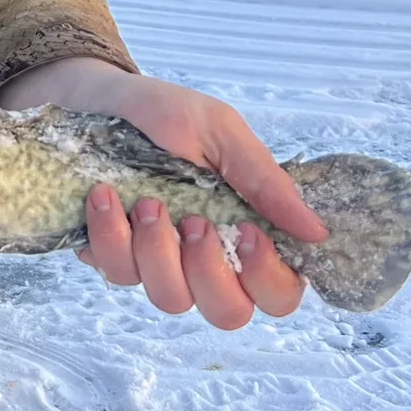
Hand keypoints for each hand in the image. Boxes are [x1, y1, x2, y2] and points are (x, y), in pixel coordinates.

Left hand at [0, 57, 328, 327]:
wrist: (93, 97)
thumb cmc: (164, 113)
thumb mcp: (220, 132)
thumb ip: (264, 181)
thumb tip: (317, 232)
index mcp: (245, 232)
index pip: (278, 293)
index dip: (269, 280)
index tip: (247, 234)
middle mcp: (205, 258)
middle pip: (228, 313)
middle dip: (209, 272)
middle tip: (194, 222)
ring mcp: (157, 263)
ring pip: (170, 299)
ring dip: (156, 251)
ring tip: (145, 201)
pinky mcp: (112, 256)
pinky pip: (117, 273)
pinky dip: (110, 235)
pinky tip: (103, 195)